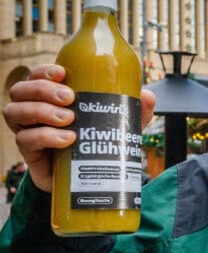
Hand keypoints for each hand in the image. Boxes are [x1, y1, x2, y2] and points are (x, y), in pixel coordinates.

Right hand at [2, 64, 155, 192]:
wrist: (86, 181)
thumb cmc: (97, 143)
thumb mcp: (118, 125)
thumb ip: (132, 110)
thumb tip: (147, 96)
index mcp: (51, 98)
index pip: (36, 76)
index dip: (44, 71)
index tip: (63, 73)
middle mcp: (34, 111)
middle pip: (21, 90)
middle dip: (42, 90)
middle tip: (70, 99)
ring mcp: (29, 131)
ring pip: (15, 112)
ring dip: (40, 111)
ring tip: (69, 120)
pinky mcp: (30, 154)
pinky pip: (24, 140)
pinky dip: (44, 136)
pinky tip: (66, 139)